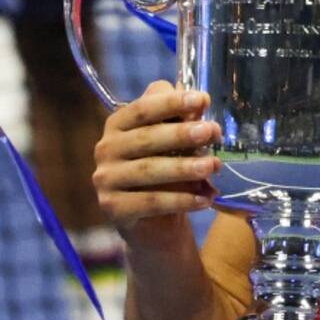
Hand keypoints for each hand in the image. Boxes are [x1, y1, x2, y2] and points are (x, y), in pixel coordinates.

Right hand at [92, 80, 221, 242]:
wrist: (154, 219)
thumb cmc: (167, 167)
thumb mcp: (176, 140)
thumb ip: (183, 119)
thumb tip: (200, 102)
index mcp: (119, 124)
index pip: (143, 108)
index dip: (172, 102)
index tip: (203, 99)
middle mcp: (106, 148)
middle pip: (146, 138)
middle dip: (182, 133)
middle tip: (212, 132)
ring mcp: (106, 179)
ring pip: (148, 170)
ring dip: (184, 167)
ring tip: (213, 166)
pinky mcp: (113, 207)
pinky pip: (150, 202)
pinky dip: (180, 200)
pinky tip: (205, 199)